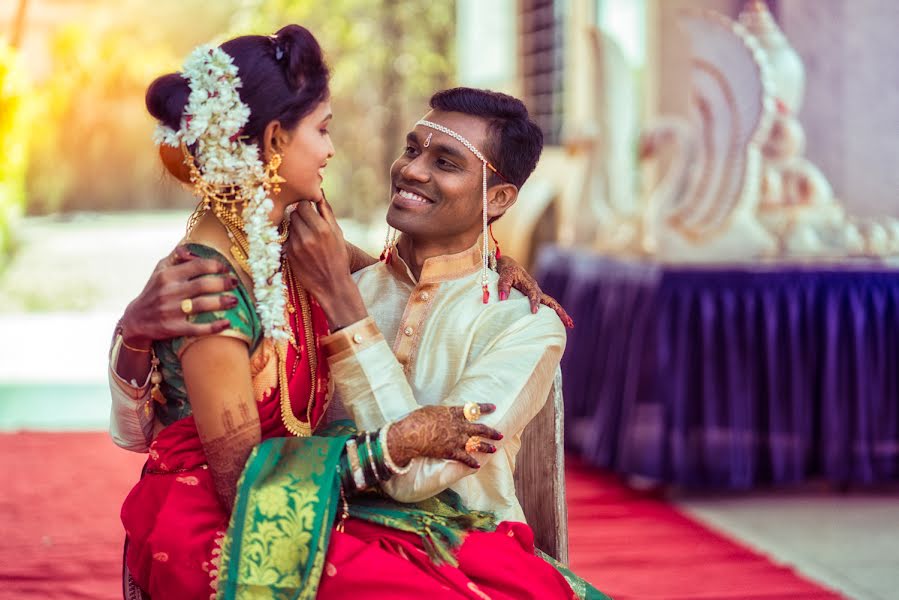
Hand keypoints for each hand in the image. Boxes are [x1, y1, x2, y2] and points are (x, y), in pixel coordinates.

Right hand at [120, 245, 237, 346]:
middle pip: (203, 285)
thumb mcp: (160, 270)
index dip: (216, 266)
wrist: (136, 320)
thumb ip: (176, 256)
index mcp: (168, 275)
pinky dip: (213, 327)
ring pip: (202, 305)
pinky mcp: (174, 328)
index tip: (226, 268)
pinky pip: (197, 328)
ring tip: (234, 301)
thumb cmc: (154, 291)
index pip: (197, 266)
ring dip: (222, 302)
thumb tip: (192, 249)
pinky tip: (226, 324)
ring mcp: (171, 311)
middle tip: (235, 283)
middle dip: (223, 283)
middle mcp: (169, 292)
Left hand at [287, 195, 367, 328]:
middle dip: (300, 216)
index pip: (303, 205)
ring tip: (306, 237)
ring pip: (289, 226)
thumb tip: (318, 193)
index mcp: (322, 228)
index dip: (306, 206)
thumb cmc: (338, 257)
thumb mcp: (337, 233)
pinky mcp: (289, 255)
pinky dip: (292, 240)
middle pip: (294, 214)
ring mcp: (296, 246)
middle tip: (308, 224)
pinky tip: (302, 248)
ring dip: (295, 228)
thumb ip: (326, 212)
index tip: (309, 210)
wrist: (332, 284)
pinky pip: (286, 239)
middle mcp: (307, 236)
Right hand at [387, 404, 503, 469]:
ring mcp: (456, 440)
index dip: (485, 408)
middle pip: (480, 429)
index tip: (494, 407)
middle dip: (491, 432)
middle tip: (500, 434)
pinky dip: (471, 462)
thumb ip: (441, 412)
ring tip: (494, 449)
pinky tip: (477, 465)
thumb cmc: (418, 419)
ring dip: (486, 447)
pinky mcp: (451, 452)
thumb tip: (442, 412)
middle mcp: (459, 426)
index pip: (473, 409)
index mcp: (454, 413)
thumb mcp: (431, 410)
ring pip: (476, 444)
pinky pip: (464, 458)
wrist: (413, 434)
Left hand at [496, 255, 573, 327]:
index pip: (534, 294)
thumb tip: (502, 298)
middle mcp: (536, 289)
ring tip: (570, 325)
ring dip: (561, 314)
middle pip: (550, 301)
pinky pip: (547, 306)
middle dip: (559, 311)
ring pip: (552, 304)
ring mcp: (538, 294)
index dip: (534, 302)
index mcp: (529, 284)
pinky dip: (554, 314)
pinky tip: (560, 323)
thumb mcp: (504, 276)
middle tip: (567, 322)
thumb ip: (503, 286)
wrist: (510, 266)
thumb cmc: (507, 271)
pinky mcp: (536, 298)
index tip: (534, 312)